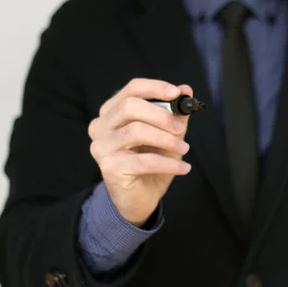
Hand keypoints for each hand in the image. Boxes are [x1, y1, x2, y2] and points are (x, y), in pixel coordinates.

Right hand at [88, 79, 192, 225]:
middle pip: (130, 106)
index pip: (132, 89)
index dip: (155, 88)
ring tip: (184, 149)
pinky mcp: (109, 167)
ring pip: (136, 131)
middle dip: (161, 115)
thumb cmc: (150, 164)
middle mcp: (101, 126)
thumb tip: (186, 89)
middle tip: (180, 129)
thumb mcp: (166, 135)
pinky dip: (168, 163)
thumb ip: (174, 113)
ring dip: (167, 140)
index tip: (178, 93)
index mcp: (112, 112)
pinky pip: (144, 160)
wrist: (139, 199)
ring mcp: (101, 146)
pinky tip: (183, 168)